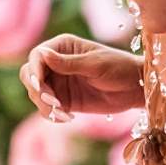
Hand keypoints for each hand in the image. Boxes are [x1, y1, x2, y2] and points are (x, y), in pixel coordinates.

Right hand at [19, 33, 143, 120]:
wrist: (135, 88)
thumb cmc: (119, 68)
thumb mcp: (95, 65)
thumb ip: (68, 62)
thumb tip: (42, 54)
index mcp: (63, 46)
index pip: (37, 56)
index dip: (34, 71)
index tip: (40, 86)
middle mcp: (56, 63)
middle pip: (30, 75)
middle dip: (37, 90)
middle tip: (54, 103)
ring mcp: (58, 82)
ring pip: (36, 94)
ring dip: (45, 106)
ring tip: (64, 114)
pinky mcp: (63, 100)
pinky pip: (47, 108)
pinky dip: (52, 115)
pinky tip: (68, 118)